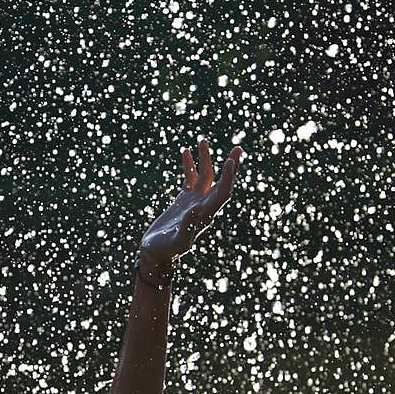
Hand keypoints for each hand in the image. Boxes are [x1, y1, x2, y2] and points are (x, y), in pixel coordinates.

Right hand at [140, 138, 241, 266]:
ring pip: (205, 176)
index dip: (228, 177)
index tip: (230, 160)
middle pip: (221, 182)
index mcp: (206, 214)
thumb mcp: (177, 240)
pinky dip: (189, 166)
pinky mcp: (184, 200)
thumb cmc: (166, 250)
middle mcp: (204, 206)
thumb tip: (198, 209)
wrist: (156, 253)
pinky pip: (190, 178)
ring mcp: (195, 201)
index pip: (223, 192)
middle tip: (238, 148)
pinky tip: (185, 151)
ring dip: (205, 159)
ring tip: (202, 141)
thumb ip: (188, 226)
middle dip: (230, 166)